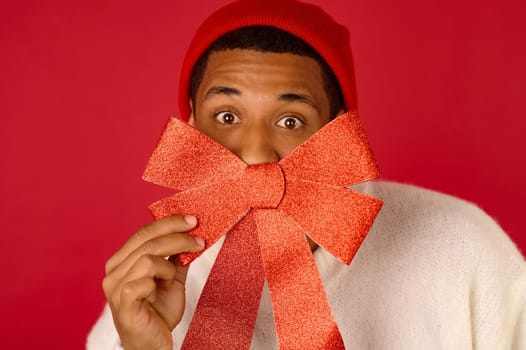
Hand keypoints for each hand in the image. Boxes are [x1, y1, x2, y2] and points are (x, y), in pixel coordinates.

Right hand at [102, 215, 204, 349]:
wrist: (153, 344)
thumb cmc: (158, 312)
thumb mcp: (172, 278)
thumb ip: (177, 257)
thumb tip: (192, 234)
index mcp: (122, 261)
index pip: (144, 232)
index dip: (169, 223)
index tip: (192, 221)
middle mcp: (114, 271)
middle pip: (148, 241)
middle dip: (177, 236)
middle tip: (198, 239)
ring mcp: (115, 287)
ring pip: (147, 258)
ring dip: (168, 265)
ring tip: (173, 277)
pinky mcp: (122, 303)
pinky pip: (143, 281)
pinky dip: (158, 282)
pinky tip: (158, 292)